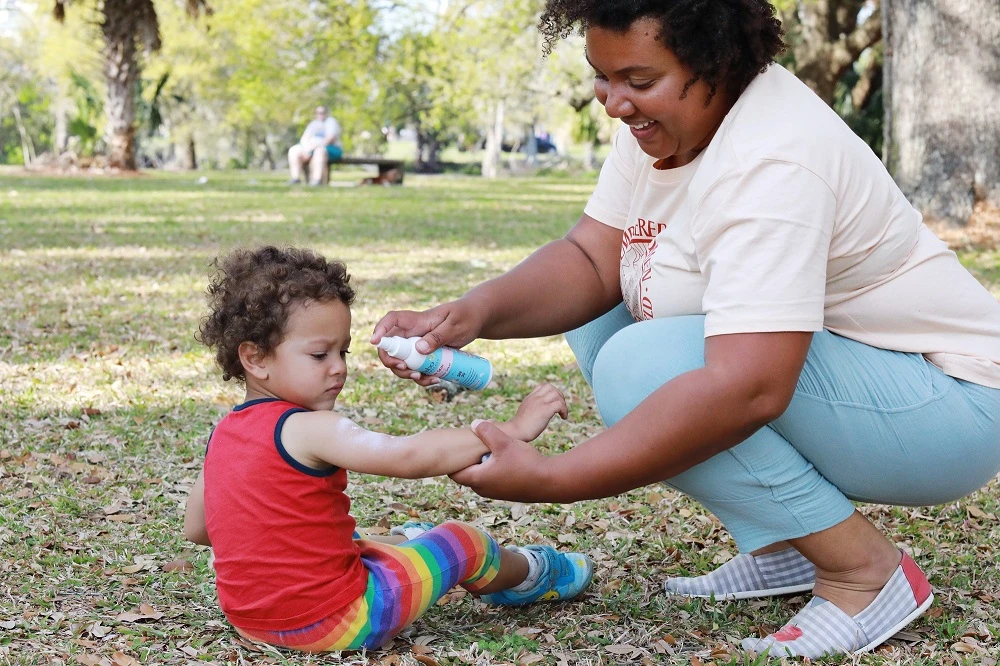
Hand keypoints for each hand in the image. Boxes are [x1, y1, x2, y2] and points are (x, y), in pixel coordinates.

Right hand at [370, 300, 485, 384]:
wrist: (475, 320)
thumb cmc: (465, 317)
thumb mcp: (455, 325)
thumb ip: (438, 336)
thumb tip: (418, 349)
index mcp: (416, 321)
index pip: (391, 320)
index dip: (380, 330)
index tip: (375, 342)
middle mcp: (412, 333)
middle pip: (390, 348)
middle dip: (393, 363)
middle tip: (407, 370)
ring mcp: (417, 346)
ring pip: (401, 363)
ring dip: (408, 375)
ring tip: (427, 379)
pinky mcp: (425, 356)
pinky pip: (416, 369)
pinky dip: (422, 378)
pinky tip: (436, 380)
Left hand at [449, 421, 553, 501]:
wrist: (549, 481)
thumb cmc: (525, 462)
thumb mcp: (504, 442)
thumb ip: (487, 431)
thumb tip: (473, 423)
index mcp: (478, 479)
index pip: (454, 473)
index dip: (452, 460)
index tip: (455, 447)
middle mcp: (483, 490)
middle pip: (467, 474)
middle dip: (468, 460)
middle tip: (471, 444)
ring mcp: (495, 493)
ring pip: (481, 476)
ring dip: (482, 464)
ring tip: (489, 448)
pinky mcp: (506, 493)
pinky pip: (492, 479)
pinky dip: (493, 469)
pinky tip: (504, 456)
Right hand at [506, 383, 567, 441]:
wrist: (515, 432)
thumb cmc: (519, 428)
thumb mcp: (525, 413)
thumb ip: (532, 409)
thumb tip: (540, 414)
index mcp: (530, 398)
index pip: (543, 386)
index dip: (551, 392)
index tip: (553, 402)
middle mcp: (535, 398)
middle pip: (551, 387)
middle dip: (559, 396)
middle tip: (560, 408)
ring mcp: (540, 403)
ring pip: (556, 394)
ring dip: (563, 403)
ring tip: (562, 413)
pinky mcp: (545, 410)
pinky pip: (560, 404)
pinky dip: (564, 410)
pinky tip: (563, 418)